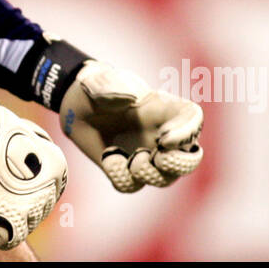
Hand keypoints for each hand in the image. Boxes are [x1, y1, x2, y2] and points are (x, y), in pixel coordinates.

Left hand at [58, 61, 202, 192]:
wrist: (75, 106)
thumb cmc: (95, 87)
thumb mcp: (100, 82)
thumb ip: (113, 87)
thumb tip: (132, 99)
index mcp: (163, 108)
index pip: (192, 118)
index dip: (188, 132)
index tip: (164, 138)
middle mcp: (160, 134)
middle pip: (190, 157)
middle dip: (180, 164)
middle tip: (158, 158)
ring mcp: (145, 154)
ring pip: (165, 178)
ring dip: (151, 174)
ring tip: (132, 160)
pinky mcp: (126, 170)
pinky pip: (132, 184)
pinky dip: (121, 176)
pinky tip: (109, 158)